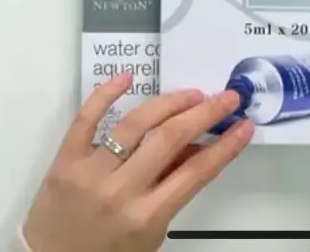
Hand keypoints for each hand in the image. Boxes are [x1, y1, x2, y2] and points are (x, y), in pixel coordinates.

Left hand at [23, 72, 253, 251]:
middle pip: (170, 139)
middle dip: (205, 114)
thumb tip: (200, 148)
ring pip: (135, 124)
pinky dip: (105, 95)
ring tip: (192, 94)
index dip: (225, 146)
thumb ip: (173, 190)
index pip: (196, 173)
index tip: (245, 125)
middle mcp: (121, 191)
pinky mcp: (64, 161)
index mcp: (147, 216)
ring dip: (169, 102)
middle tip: (226, 97)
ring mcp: (90, 172)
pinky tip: (128, 76)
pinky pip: (84, 120)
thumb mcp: (151, 232)